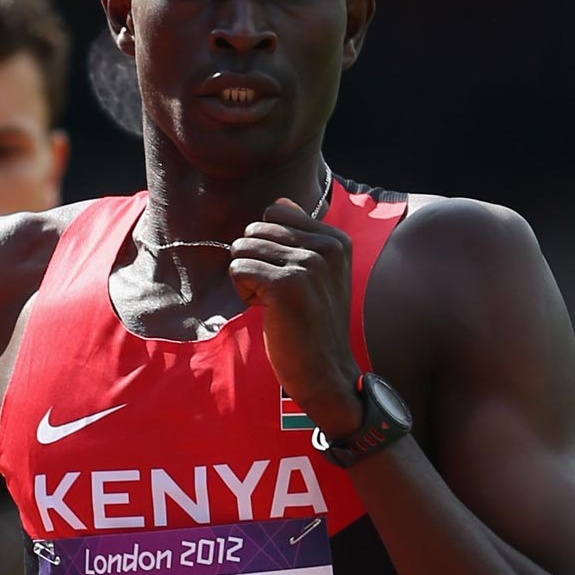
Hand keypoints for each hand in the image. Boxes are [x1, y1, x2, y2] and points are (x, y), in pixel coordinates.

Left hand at [229, 199, 362, 435]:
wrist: (325, 371)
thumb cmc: (315, 324)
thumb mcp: (320, 273)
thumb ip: (301, 235)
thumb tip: (279, 203)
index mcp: (335, 239)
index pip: (276, 213)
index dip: (270, 245)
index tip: (287, 275)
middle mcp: (325, 247)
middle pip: (255, 229)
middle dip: (256, 261)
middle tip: (278, 294)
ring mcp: (306, 265)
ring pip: (243, 247)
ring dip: (248, 278)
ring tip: (273, 302)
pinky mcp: (284, 286)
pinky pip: (238, 268)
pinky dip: (243, 292)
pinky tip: (266, 311)